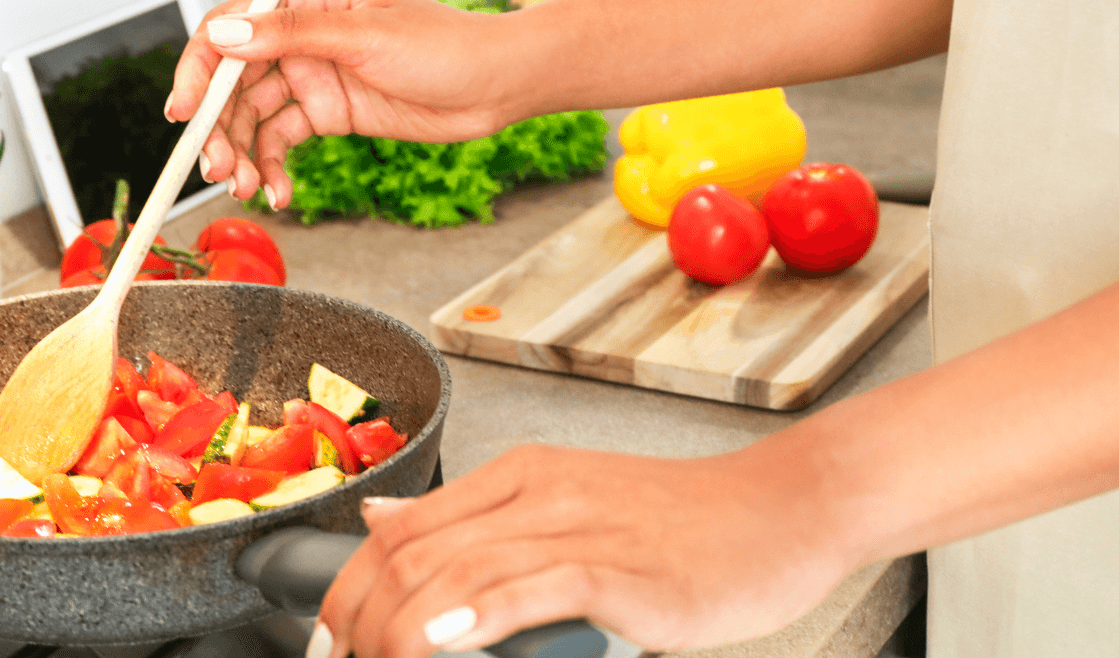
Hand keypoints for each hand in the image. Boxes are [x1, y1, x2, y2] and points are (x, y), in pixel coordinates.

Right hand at [167, 0, 525, 208]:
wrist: (494, 87)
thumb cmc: (445, 46)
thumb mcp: (364, 37)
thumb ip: (292, 35)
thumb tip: (226, 35)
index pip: (229, 30)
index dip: (198, 71)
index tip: (183, 112)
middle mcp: (300, 32)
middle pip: (233, 81)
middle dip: (218, 128)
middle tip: (217, 170)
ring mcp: (312, 73)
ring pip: (253, 117)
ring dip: (243, 155)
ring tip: (248, 189)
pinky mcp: (327, 110)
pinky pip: (283, 140)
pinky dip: (274, 168)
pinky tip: (279, 191)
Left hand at [311, 444, 853, 657]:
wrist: (786, 511)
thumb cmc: (686, 525)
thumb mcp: (566, 502)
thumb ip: (476, 518)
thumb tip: (381, 519)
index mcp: (520, 477)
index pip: (399, 529)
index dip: (348, 591)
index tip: (331, 641)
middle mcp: (539, 491)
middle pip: (411, 553)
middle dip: (361, 623)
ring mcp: (580, 526)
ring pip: (458, 571)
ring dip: (402, 633)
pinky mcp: (621, 568)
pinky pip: (532, 587)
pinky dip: (477, 615)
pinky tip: (442, 642)